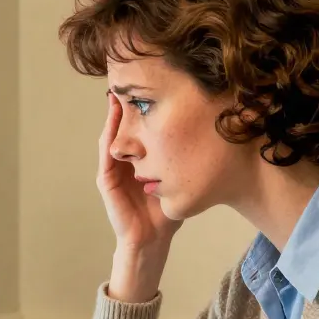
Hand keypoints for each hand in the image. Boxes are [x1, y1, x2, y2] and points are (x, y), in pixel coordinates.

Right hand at [97, 92, 181, 251]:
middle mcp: (124, 161)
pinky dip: (110, 133)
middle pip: (124, 127)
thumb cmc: (165, 213)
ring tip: (119, 91)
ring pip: (113, 134)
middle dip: (126, 104)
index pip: (138, 129)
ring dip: (114, 114)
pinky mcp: (106, 180)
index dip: (142, 109)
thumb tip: (212, 137)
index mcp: (139, 160)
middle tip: (130, 78)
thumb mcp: (178, 179)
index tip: (151, 86)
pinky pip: (107, 151)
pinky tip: (115, 116)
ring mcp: (113, 169)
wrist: (151, 240)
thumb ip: (185, 161)